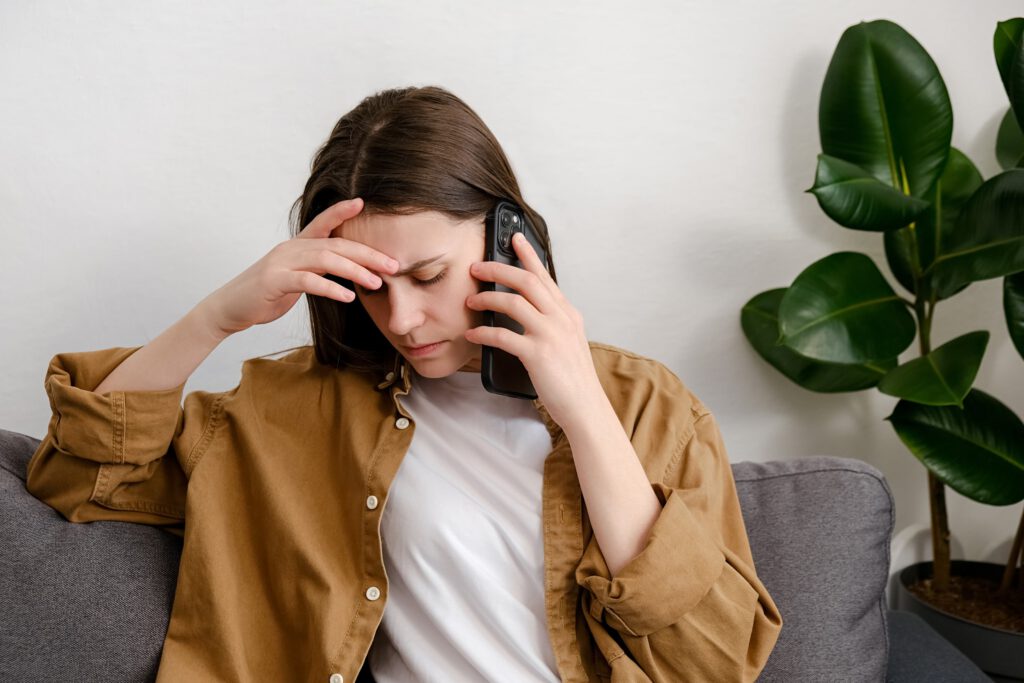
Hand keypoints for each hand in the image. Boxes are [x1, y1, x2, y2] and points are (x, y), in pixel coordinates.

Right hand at [199, 198, 398, 336]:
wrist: (230, 307)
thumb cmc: (266, 293)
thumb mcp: (296, 277)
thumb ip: (318, 270)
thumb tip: (347, 270)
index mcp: (297, 245)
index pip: (323, 222)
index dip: (341, 211)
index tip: (362, 203)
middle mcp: (291, 248)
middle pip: (335, 244)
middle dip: (367, 254)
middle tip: (393, 265)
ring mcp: (282, 263)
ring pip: (325, 260)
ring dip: (355, 271)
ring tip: (376, 283)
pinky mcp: (275, 282)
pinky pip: (308, 282)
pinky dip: (331, 288)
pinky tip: (348, 296)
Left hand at [465, 231, 601, 426]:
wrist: (585, 406)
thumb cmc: (573, 378)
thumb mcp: (569, 341)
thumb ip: (552, 322)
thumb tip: (527, 310)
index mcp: (568, 313)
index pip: (545, 277)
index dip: (528, 256)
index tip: (515, 239)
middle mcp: (560, 319)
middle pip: (526, 281)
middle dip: (497, 270)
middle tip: (476, 268)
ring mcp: (549, 335)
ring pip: (513, 303)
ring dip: (487, 298)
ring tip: (471, 301)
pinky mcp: (537, 354)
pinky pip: (503, 335)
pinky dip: (484, 332)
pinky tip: (473, 333)